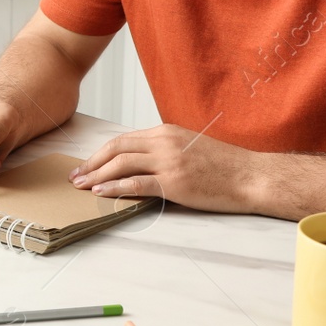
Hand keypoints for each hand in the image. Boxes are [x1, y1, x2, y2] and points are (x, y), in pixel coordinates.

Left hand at [69, 123, 258, 212]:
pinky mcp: (175, 182)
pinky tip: (102, 193)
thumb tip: (139, 164)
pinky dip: (115, 188)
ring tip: (81, 186)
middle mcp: (164, 142)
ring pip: (121, 164)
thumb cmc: (224, 166)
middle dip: (91, 163)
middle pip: (116, 148)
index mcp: (166, 132)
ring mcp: (169, 161)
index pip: (123, 139)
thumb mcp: (189, 147)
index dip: (100, 153)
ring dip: (97, 176)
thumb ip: (165, 150)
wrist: (251, 176)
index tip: (86, 164)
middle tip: (75, 176)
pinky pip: (137, 183)